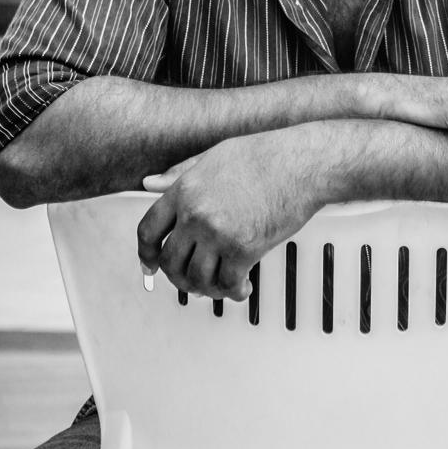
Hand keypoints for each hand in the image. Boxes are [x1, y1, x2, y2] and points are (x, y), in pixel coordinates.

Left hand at [136, 131, 323, 300]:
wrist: (301, 164)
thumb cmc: (264, 155)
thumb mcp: (213, 156)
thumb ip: (179, 173)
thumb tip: (150, 183)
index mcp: (184, 190)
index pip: (148, 230)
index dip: (145, 254)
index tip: (150, 265)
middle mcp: (196, 214)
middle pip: (170, 261)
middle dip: (177, 277)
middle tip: (189, 281)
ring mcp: (218, 233)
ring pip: (197, 278)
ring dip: (206, 289)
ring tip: (217, 286)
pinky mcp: (244, 249)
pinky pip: (228, 284)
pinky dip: (234, 292)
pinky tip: (242, 288)